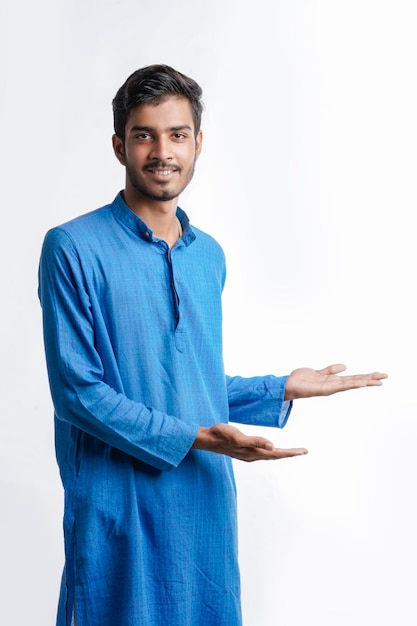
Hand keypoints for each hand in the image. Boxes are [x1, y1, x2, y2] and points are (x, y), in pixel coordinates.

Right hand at [192, 423, 307, 461]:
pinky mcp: (243, 451)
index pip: (277, 453)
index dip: (291, 453)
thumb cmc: (220, 435)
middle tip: (304, 451)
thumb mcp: (237, 437)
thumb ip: (255, 441)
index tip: (304, 451)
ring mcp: (247, 454)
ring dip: (281, 453)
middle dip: (290, 453)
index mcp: (254, 452)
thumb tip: (273, 446)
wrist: (205, 439)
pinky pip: (262, 454)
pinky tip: (270, 450)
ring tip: (292, 451)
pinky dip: (271, 452)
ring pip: (269, 456)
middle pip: (275, 456)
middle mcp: (252, 455)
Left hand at [284, 363, 387, 400]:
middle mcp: (334, 386)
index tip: (378, 375)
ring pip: (352, 384)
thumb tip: (345, 367)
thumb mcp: (318, 372)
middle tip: (385, 376)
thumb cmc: (301, 380)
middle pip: (356, 381)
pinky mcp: (324, 389)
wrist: (288, 384)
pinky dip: (351, 384)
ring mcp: (330, 388)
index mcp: (333, 381)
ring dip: (365, 382)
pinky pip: (340, 386)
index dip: (366, 376)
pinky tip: (361, 383)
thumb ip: (330, 370)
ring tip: (378, 380)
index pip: (353, 378)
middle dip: (370, 379)